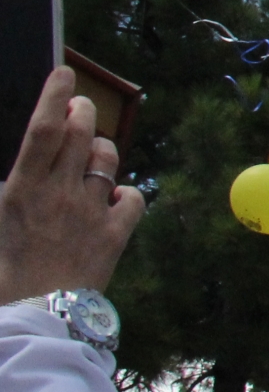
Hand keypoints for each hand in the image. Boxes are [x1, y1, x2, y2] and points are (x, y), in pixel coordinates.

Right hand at [0, 68, 143, 301]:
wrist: (36, 318)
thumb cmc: (3, 276)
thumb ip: (8, 193)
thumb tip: (16, 177)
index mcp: (22, 190)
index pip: (42, 130)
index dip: (54, 97)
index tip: (63, 73)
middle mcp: (59, 194)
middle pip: (81, 134)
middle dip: (84, 110)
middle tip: (80, 105)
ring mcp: (90, 212)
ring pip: (107, 159)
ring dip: (101, 148)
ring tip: (91, 152)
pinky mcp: (115, 234)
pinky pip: (131, 199)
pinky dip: (124, 194)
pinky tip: (113, 200)